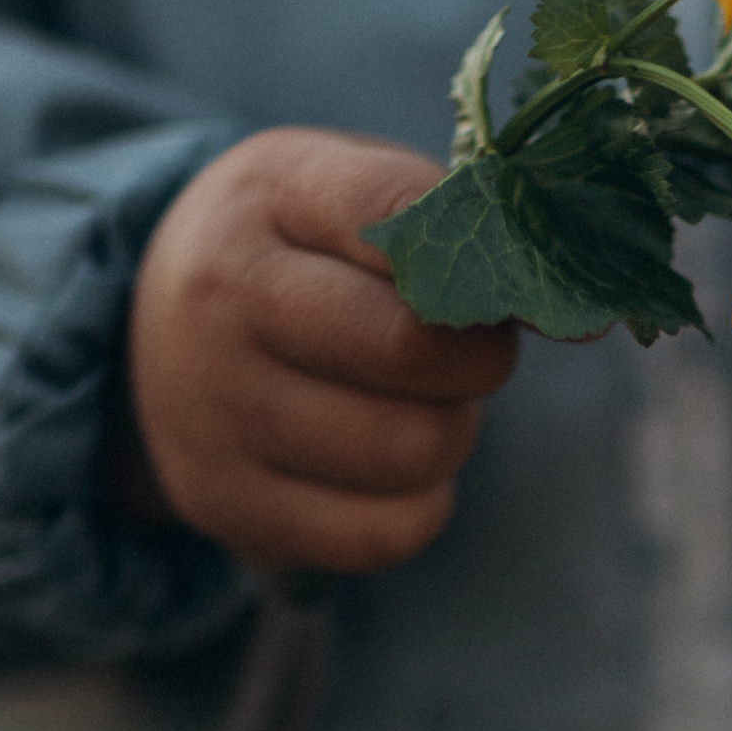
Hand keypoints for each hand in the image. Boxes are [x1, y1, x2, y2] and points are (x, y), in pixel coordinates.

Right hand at [121, 129, 518, 575]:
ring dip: (451, 434)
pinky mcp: (228, 505)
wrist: (151, 334)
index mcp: (267, 197)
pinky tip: (397, 470)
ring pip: (407, 449)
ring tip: (424, 407)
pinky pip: (384, 533)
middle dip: (477, 358)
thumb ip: (458, 230)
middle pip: (411, 348)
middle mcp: (223, 301)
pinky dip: (421, 505)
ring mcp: (214, 411)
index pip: (401, 219)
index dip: (493, 262)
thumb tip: (580, 312)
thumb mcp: (349, 197)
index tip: (540, 293)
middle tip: (470, 353)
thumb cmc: (298, 256)